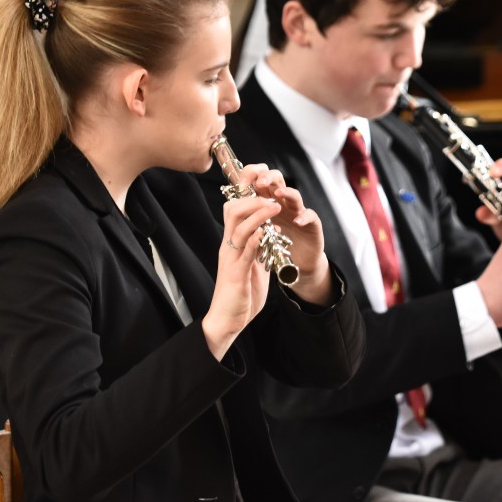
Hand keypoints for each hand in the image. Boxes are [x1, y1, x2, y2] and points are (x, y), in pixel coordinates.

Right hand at [202, 170, 283, 359]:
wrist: (227, 321)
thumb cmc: (240, 294)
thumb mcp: (252, 264)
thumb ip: (258, 247)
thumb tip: (268, 232)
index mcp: (233, 243)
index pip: (235, 208)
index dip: (247, 192)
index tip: (264, 181)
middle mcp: (229, 246)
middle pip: (232, 210)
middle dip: (252, 196)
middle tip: (270, 191)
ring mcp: (231, 259)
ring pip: (238, 227)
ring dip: (257, 214)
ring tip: (274, 205)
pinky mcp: (236, 274)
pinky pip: (244, 252)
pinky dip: (255, 239)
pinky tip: (265, 231)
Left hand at [240, 164, 332, 306]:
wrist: (297, 263)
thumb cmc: (276, 244)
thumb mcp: (260, 229)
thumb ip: (250, 217)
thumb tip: (229, 205)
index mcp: (268, 201)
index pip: (260, 179)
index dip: (250, 176)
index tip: (240, 184)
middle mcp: (283, 203)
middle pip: (277, 179)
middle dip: (267, 177)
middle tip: (259, 183)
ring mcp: (298, 212)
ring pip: (295, 195)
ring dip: (286, 192)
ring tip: (278, 194)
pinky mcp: (312, 225)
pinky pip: (310, 216)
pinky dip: (304, 217)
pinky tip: (297, 221)